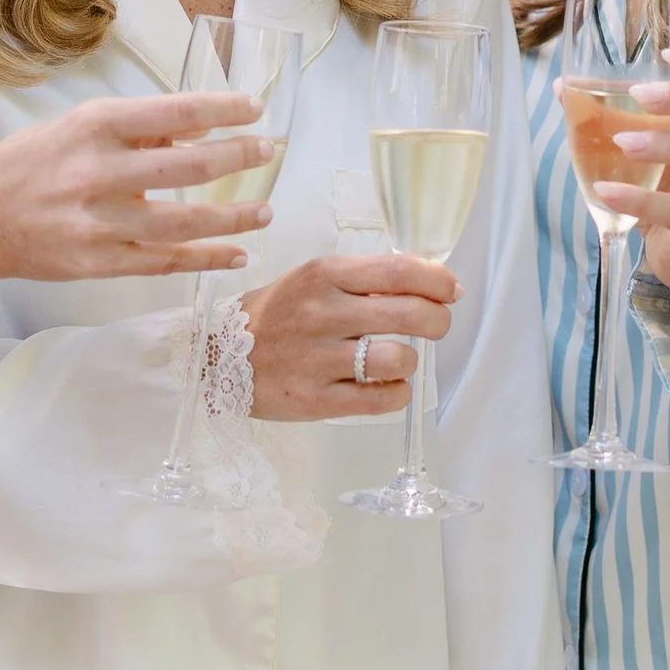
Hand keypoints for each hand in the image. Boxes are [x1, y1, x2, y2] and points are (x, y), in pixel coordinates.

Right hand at [0, 90, 273, 292]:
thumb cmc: (24, 165)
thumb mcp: (73, 127)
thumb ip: (131, 130)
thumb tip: (189, 134)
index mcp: (94, 128)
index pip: (176, 113)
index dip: (223, 110)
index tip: (254, 108)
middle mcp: (99, 173)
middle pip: (189, 168)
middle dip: (238, 157)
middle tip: (268, 150)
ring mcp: (100, 223)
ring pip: (185, 223)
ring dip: (234, 218)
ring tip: (265, 211)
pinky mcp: (99, 263)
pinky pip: (166, 262)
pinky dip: (206, 259)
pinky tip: (237, 253)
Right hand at [242, 252, 457, 421]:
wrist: (218, 357)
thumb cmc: (277, 315)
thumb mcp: (311, 280)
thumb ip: (363, 281)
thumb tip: (428, 284)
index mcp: (324, 274)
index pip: (398, 270)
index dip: (438, 280)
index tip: (452, 290)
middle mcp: (322, 313)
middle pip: (410, 313)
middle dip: (438, 320)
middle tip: (436, 325)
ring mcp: (318, 358)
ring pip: (398, 358)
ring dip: (411, 360)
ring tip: (399, 359)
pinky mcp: (315, 399)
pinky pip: (381, 399)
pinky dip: (397, 394)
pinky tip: (388, 386)